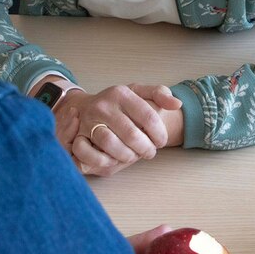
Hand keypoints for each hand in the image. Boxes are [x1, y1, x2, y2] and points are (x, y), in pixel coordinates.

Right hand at [57, 84, 181, 175]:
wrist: (85, 107)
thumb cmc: (118, 103)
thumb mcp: (138, 92)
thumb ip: (159, 94)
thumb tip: (177, 104)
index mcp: (121, 93)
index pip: (149, 117)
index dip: (160, 134)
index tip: (161, 141)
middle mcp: (103, 105)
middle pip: (131, 134)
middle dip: (146, 148)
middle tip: (150, 153)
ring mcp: (88, 121)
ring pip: (110, 144)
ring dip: (127, 156)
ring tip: (134, 156)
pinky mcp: (77, 135)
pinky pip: (87, 152)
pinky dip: (103, 160)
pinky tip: (114, 159)